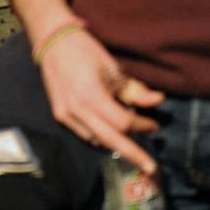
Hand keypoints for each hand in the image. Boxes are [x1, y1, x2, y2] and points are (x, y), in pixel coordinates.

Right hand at [37, 26, 163, 175]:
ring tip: (132, 141)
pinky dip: (100, 137)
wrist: (52, 41)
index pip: (123, 122)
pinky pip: (84, 134)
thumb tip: (158, 101)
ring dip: (116, 143)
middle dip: (133, 155)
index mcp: (91, 95)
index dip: (142, 125)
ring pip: (97, 140)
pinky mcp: (59, 114)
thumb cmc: (84, 50)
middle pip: (111, 141)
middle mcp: (76, 110)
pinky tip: (110, 132)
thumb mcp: (113, 68)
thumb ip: (135, 90)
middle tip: (152, 168)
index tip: (155, 124)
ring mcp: (65, 114)